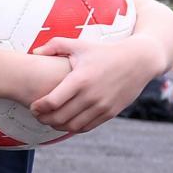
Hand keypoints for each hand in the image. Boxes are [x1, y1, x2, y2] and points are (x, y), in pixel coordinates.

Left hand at [28, 35, 160, 133]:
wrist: (139, 60)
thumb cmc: (104, 52)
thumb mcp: (80, 45)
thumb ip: (55, 45)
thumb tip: (34, 51)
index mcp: (80, 79)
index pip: (52, 102)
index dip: (38, 108)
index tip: (33, 106)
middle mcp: (91, 95)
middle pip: (59, 117)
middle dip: (43, 119)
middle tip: (38, 115)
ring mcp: (102, 106)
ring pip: (72, 126)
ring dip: (57, 126)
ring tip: (50, 120)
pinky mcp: (110, 113)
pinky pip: (86, 127)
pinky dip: (73, 128)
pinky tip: (66, 121)